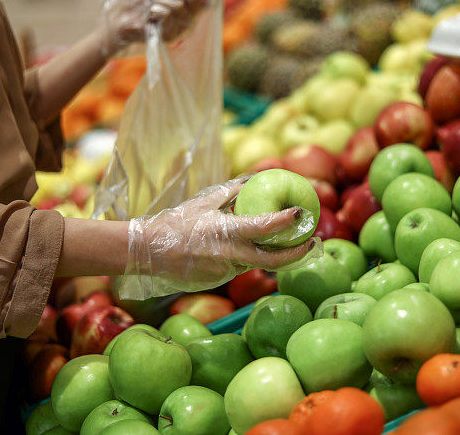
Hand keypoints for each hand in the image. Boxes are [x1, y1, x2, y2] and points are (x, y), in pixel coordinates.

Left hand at [100, 0, 215, 55]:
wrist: (123, 19)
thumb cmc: (143, 2)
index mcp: (190, 8)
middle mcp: (188, 19)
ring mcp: (180, 29)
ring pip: (179, 5)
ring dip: (161, 0)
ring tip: (152, 6)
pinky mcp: (169, 36)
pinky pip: (167, 13)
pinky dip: (155, 9)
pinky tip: (150, 15)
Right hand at [123, 178, 316, 297]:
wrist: (147, 252)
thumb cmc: (175, 222)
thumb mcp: (204, 202)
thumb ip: (232, 192)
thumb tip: (254, 179)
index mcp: (226, 232)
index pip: (265, 228)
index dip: (287, 222)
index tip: (302, 213)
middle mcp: (229, 256)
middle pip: (275, 261)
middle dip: (298, 253)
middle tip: (312, 240)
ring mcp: (225, 272)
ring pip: (256, 263)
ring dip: (273, 254)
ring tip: (288, 241)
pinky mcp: (219, 281)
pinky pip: (239, 268)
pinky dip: (247, 258)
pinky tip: (247, 249)